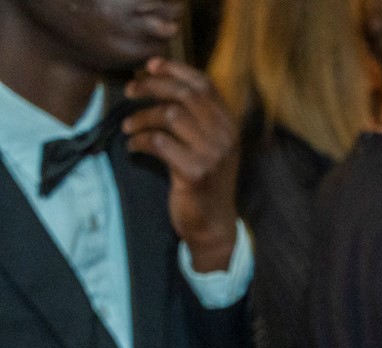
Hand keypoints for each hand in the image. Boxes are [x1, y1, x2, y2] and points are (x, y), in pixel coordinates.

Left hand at [124, 59, 239, 271]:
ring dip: (140, 117)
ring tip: (129, 126)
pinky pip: (158, 142)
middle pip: (184, 94)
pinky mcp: (195, 173)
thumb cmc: (203, 181)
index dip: (175, 69)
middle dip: (151, 86)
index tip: (150, 65)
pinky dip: (139, 141)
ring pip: (169, 115)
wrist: (212, 224)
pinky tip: (134, 147)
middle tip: (129, 90)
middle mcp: (225, 137)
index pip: (204, 84)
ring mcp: (212, 155)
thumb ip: (196, 117)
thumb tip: (162, 81)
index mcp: (229, 126)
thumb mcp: (208, 145)